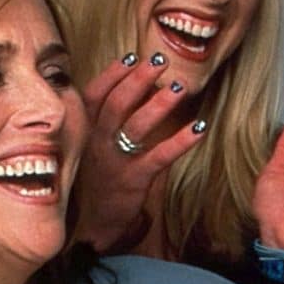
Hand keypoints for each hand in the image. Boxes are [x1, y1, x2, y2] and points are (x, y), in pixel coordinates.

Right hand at [72, 56, 198, 253]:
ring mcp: (114, 162)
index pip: (95, 95)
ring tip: (179, 87)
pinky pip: (159, 157)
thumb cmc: (95, 181)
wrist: (88, 227)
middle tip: (160, 60)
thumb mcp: (91, 148)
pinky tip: (199, 127)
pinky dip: (180, 141)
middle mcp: (97, 143)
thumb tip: (131, 90)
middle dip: (139, 79)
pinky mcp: (133, 181)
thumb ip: (103, 122)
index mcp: (85, 132)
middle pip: (116, 104)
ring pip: (135, 126)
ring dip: (159, 104)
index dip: (113, 74)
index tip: (131, 56)